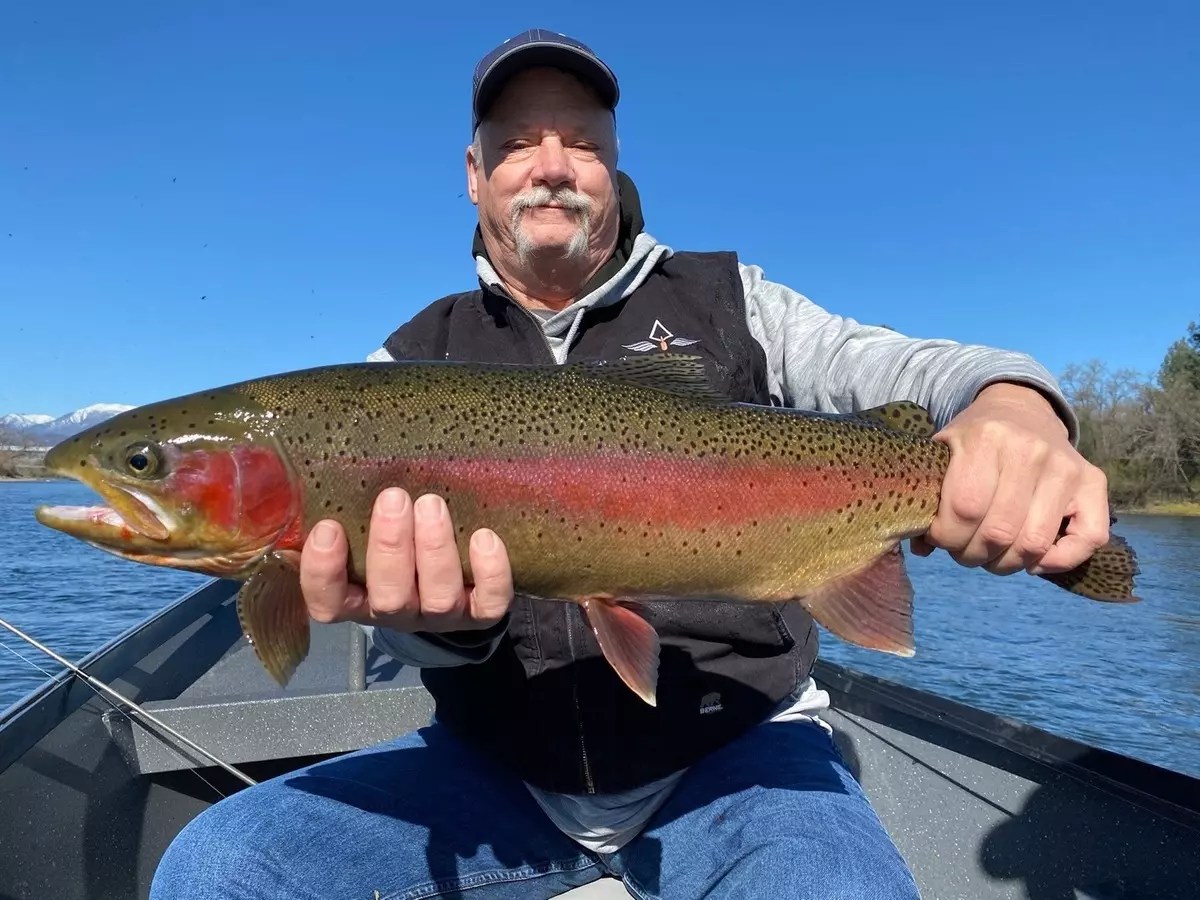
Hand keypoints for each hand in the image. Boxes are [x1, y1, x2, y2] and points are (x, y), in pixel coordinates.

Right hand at [299, 487, 513, 631]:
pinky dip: (490, 573)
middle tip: (394, 497)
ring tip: (432, 504)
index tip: (328, 528)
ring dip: (434, 550)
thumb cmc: (395, 538)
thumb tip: (328, 466)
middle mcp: (397, 613)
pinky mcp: (480, 612)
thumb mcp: (362, 528)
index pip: (329, 602)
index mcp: (356, 599)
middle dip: (391, 547)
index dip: (324, 573)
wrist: (454, 574)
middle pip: (390, 598)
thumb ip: (346, 511)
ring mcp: (439, 616)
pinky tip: (484, 538)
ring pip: (438, 599)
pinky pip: (490, 604)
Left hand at [911, 382, 1109, 575]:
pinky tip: (1033, 561)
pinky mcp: (1094, 480)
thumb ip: (928, 498)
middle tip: (964, 551)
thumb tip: (920, 549)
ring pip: (1034, 543)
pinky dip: (1058, 562)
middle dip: (972, 555)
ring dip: (1006, 564)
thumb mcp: (942, 453)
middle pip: (998, 532)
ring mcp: (1066, 465)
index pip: (965, 508)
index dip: (947, 537)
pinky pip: (1089, 538)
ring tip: (992, 556)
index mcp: (986, 437)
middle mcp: (1031, 449)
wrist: (1018, 409)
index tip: (939, 538)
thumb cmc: (973, 440)